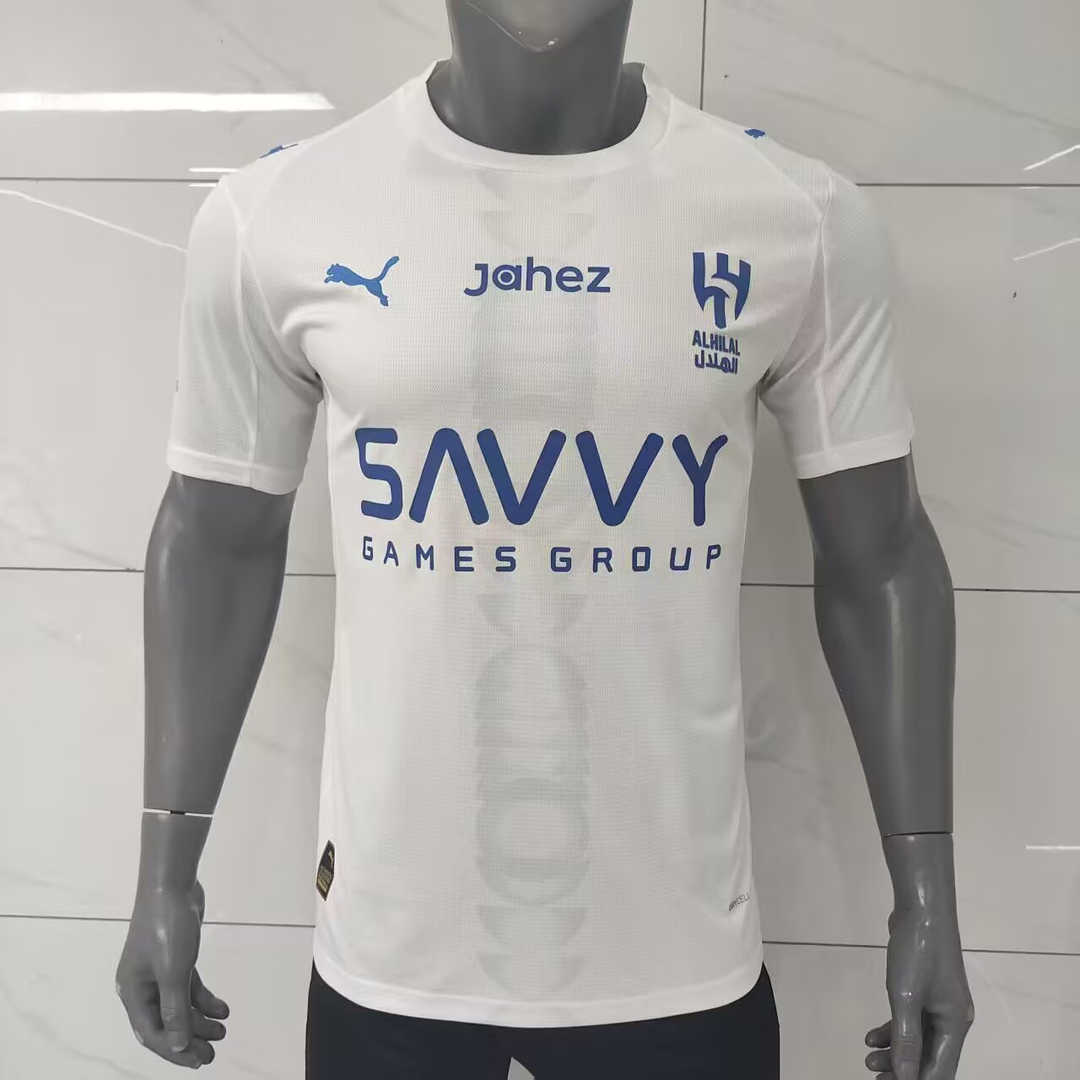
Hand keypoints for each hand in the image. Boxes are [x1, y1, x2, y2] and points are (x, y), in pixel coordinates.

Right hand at [115, 878, 228, 1068]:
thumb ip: (175, 1011)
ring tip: (222, 1031)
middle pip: (165, 1022)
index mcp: (133, 992)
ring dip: (199, 1020)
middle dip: (189, 1039)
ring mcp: (159, 971)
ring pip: (179, 1005)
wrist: (171, 884)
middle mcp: (142, 985)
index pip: (152, 1032)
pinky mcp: (176, 957)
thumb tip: (179, 1046)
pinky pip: (188, 987)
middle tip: (214, 1052)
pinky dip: (204, 999)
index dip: (174, 1051)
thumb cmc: (167, 927)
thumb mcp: (173, 973)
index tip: (199, 1061)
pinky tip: (223, 1009)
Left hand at [864, 901, 973, 1078]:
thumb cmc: (917, 951)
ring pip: (919, 1041)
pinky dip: (894, 1031)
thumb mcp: (906, 996)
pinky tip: (872, 1037)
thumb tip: (905, 1078)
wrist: (922, 908)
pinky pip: (913, 1021)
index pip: (940, 1070)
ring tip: (868, 1060)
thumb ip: (906, 1039)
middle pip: (930, 1058)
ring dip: (895, 1053)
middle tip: (874, 1078)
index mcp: (954, 1025)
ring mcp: (940, 1004)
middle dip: (903, 1072)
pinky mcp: (927, 991)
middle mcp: (952, 1019)